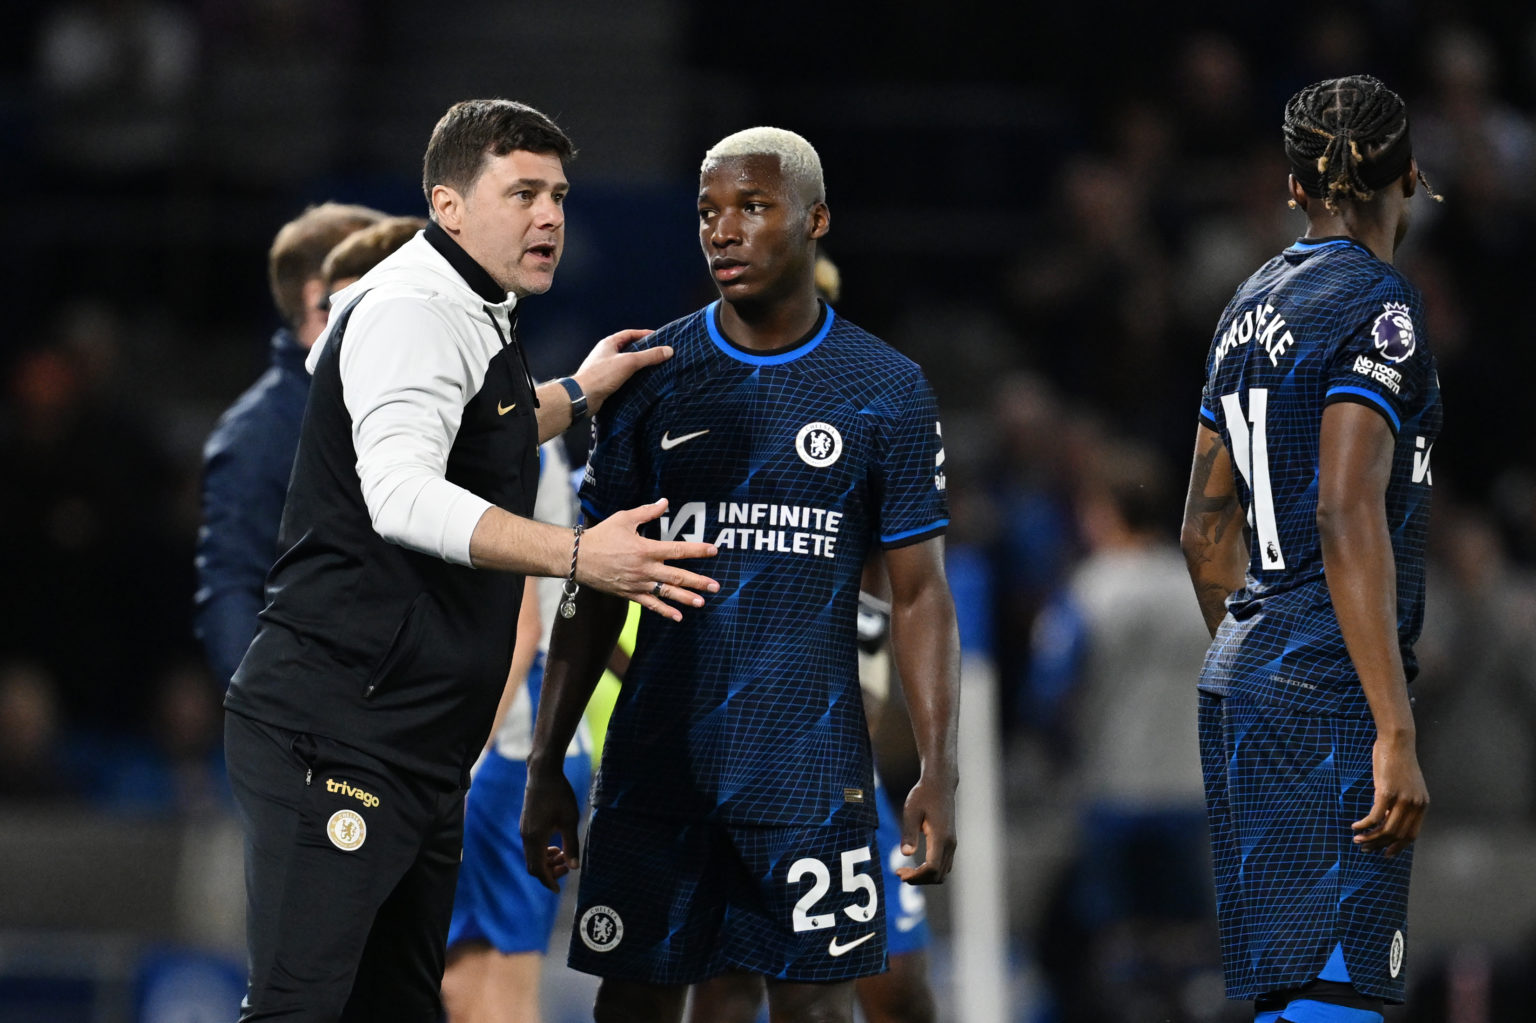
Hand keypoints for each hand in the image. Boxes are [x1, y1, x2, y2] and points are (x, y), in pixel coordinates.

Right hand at [519, 770, 580, 891]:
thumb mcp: (570, 820)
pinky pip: (531, 845)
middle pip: (533, 865)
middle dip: (549, 872)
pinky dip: (543, 851)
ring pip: (532, 855)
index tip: (558, 890)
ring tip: (563, 856)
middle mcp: (526, 836)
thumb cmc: (559, 795)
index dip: (548, 881)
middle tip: (566, 869)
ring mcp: (524, 829)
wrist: (543, 773)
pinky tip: (556, 844)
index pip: (537, 869)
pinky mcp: (526, 823)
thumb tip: (574, 867)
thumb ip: (571, 845)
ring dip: (547, 861)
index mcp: (535, 838)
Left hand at [572, 328, 666, 415]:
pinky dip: (632, 376)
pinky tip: (641, 381)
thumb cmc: (601, 375)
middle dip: (643, 350)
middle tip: (658, 353)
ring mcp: (605, 367)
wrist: (582, 396)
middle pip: (628, 348)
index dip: (644, 334)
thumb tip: (667, 351)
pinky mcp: (606, 381)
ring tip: (654, 367)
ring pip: (626, 363)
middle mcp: (606, 353)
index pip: (630, 334)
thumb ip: (649, 356)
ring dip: (638, 365)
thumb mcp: (629, 362)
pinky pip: (622, 375)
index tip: (658, 338)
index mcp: (609, 343)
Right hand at [580, 499, 719, 619]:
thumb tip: (665, 502)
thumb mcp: (624, 519)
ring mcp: (638, 584)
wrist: (578, 558)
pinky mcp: (630, 594)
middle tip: (716, 586)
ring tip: (702, 602)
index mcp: (646, 549)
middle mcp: (645, 569)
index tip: (714, 550)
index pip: (678, 550)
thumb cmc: (601, 536)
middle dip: (698, 581)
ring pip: (667, 593)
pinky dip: (665, 611)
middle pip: (677, 576)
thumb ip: (647, 511)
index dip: (698, 550)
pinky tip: (678, 616)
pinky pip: (651, 604)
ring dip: (686, 598)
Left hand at [895, 773, 956, 884]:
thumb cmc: (923, 795)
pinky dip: (931, 871)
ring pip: (942, 873)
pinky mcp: (950, 843)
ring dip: (925, 877)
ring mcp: (952, 844)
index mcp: (940, 837)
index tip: (900, 873)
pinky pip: (944, 865)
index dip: (916, 876)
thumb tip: (906, 854)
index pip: (932, 868)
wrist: (940, 784)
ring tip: (906, 871)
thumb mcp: (911, 811)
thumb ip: (909, 833)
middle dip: (918, 879)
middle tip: (899, 873)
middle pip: (938, 875)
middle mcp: (950, 843)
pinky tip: (917, 865)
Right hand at [1351, 733, 1428, 856]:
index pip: (1411, 835)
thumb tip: (1385, 817)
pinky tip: (1355, 826)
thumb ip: (1400, 802)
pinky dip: (1364, 825)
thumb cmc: (1397, 760)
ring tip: (1357, 840)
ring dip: (1370, 838)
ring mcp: (1402, 799)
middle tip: (1365, 849)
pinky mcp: (1386, 792)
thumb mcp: (1404, 784)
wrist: (1397, 741)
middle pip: (1397, 835)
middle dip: (1380, 845)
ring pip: (1385, 829)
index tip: (1386, 853)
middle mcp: (1415, 805)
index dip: (1398, 847)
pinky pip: (1374, 816)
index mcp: (1422, 805)